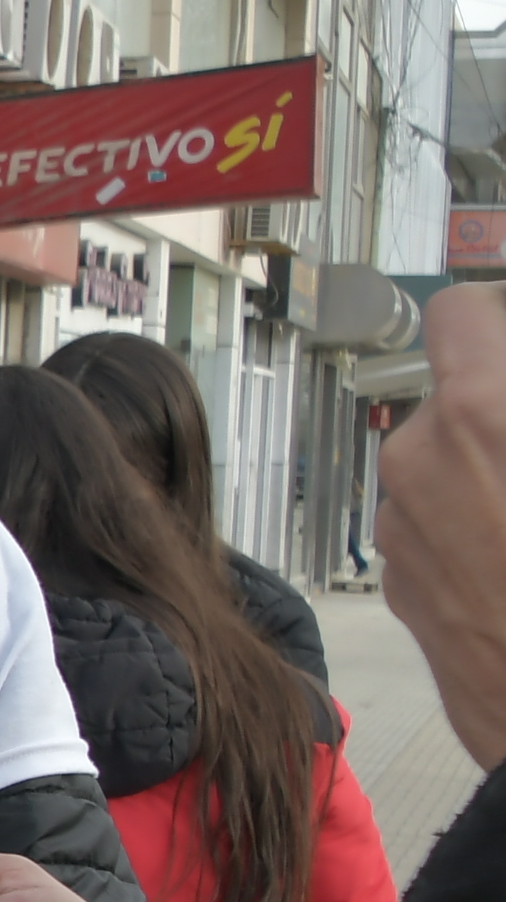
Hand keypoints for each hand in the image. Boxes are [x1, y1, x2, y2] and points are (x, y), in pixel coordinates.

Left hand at [383, 280, 505, 768]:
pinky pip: (441, 525)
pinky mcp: (407, 585)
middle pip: (457, 398)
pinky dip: (481, 526)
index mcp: (477, 420)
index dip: (502, 326)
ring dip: (492, 474)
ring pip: (448, 466)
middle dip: (501, 415)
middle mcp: (419, 466)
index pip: (465, 315)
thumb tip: (499, 367)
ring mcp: (405, 530)